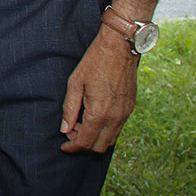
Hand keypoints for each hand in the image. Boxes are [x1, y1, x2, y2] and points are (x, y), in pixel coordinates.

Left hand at [60, 27, 138, 152]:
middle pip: (99, 146)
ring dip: (95, 138)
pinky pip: (118, 128)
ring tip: (81, 124)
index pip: (86, 142)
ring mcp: (125, 114)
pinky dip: (105, 130)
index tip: (64, 146)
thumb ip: (69, 108)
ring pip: (110, 139)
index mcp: (99, 113)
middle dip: (84, 145)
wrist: (119, 48)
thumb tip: (65, 129)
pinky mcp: (130, 108)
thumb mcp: (75, 83)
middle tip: (71, 133)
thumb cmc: (94, 62)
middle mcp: (115, 118)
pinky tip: (94, 117)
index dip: (73, 147)